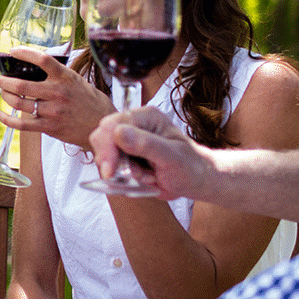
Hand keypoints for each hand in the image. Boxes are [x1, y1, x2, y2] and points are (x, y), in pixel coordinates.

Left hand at [0, 46, 113, 149]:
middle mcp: (58, 93)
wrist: (102, 124)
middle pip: (22, 85)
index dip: (25, 53)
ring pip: (18, 102)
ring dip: (5, 96)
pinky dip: (6, 119)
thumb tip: (36, 64)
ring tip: (2, 91)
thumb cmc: (90, 101)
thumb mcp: (77, 80)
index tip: (12, 51)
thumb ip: (58, 74)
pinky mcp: (49, 127)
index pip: (43, 60)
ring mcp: (52, 111)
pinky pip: (21, 124)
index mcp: (65, 77)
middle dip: (4, 81)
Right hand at [87, 106, 219, 200]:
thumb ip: (146, 144)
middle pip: (102, 138)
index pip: (112, 125)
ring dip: (121, 172)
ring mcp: (127, 142)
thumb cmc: (190, 166)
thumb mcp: (172, 156)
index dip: (107, 147)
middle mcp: (133, 126)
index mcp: (145, 117)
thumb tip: (119, 133)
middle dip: (111, 160)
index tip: (110, 170)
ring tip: (146, 177)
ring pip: (105, 156)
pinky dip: (123, 179)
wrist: (197, 181)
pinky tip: (144, 179)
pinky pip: (111, 169)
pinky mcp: (125, 158)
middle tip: (127, 177)